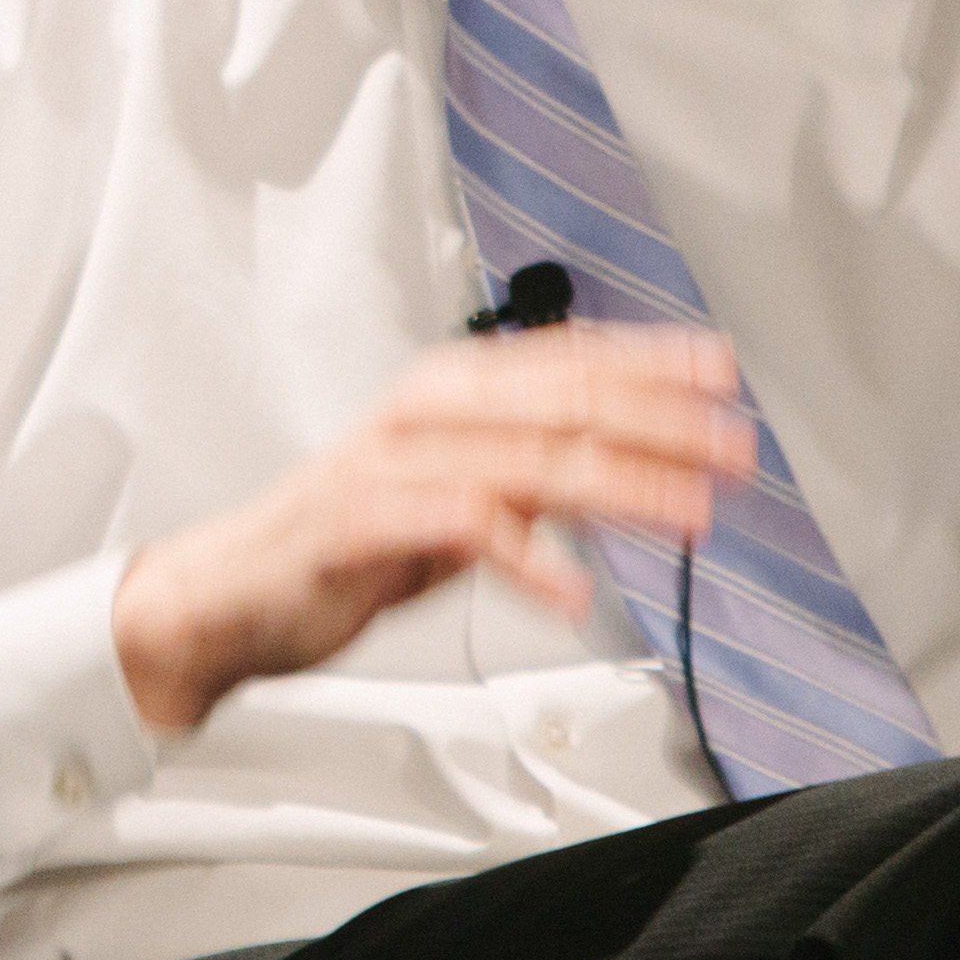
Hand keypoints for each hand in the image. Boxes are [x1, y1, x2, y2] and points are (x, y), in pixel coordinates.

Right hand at [111, 326, 754, 730]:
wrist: (226, 596)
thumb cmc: (339, 545)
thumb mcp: (454, 498)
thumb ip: (525, 474)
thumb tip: (618, 461)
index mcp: (446, 394)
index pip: (566, 362)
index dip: (649, 363)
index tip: (721, 373)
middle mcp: (423, 415)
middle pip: (564, 403)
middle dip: (663, 424)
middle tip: (733, 449)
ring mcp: (391, 465)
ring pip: (528, 459)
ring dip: (623, 488)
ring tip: (687, 513)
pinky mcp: (362, 523)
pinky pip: (459, 529)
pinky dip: (526, 562)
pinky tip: (571, 593)